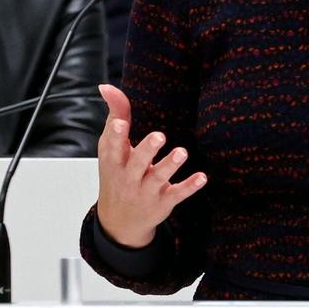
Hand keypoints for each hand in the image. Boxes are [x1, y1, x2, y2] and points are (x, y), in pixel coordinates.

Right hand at [95, 83, 206, 247]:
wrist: (119, 221)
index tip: (121, 124)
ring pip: (158, 178)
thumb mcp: (111, 148)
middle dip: (147, 150)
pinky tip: (202, 177)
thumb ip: (116, 115)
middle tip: (159, 136)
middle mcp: (129, 177)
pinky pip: (177, 194)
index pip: (113, 147)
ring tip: (181, 152)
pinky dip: (189, 186)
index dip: (116, 136)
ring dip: (170, 165)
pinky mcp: (163, 201)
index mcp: (114, 161)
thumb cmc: (117, 173)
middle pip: (138, 163)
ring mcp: (146, 191)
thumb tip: (107, 86)